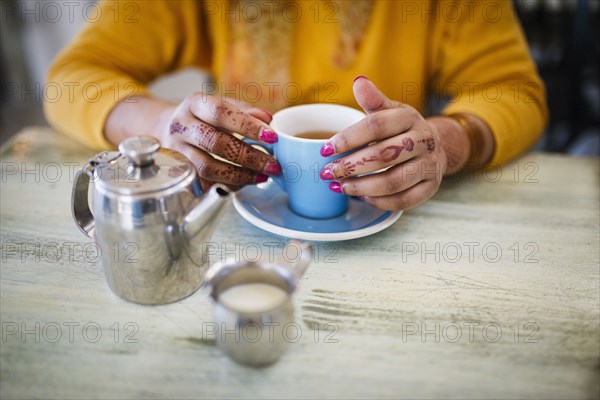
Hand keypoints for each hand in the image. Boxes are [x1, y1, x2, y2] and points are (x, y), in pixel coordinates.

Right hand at [158, 93, 280, 190]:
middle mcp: (181, 126)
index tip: (272, 137)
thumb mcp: (222, 106)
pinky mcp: (179, 172)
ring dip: (239, 175)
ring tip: (262, 176)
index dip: (248, 125)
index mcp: (194, 104)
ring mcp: (177, 151)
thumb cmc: (203, 118)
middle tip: (272, 165)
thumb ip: (245, 111)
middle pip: (215, 143)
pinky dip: (227, 185)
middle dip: (249, 156)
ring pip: (207, 167)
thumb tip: (267, 119)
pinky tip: (244, 182)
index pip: (221, 113)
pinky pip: (204, 184)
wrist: (168, 130)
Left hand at [319, 77, 447, 209]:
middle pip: (384, 156)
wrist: (435, 146)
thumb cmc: (401, 129)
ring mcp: (429, 165)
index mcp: (409, 117)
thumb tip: (358, 81)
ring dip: (362, 187)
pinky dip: (379, 201)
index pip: (376, 126)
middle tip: (328, 172)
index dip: (349, 138)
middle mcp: (423, 140)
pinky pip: (403, 200)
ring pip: (393, 182)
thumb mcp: (389, 111)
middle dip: (351, 166)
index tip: (325, 149)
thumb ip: (372, 100)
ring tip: (340, 187)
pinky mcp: (431, 187)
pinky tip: (361, 197)